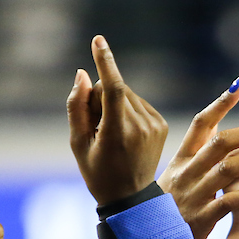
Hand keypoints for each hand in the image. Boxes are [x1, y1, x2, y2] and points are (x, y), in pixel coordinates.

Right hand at [66, 35, 168, 204]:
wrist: (131, 198)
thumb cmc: (97, 173)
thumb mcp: (77, 144)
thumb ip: (76, 106)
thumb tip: (82, 73)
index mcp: (117, 133)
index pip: (112, 88)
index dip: (104, 62)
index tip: (98, 40)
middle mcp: (140, 126)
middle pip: (114, 88)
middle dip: (99, 98)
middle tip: (94, 127)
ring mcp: (155, 125)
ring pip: (126, 94)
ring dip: (113, 105)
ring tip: (110, 135)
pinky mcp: (162, 124)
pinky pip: (138, 103)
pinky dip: (126, 111)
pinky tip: (124, 133)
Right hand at [158, 78, 238, 238]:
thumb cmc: (165, 209)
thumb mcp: (174, 177)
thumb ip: (194, 154)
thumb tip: (215, 123)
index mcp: (180, 160)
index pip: (199, 125)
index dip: (219, 104)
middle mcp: (185, 173)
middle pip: (220, 143)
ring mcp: (192, 195)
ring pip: (228, 168)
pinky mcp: (199, 218)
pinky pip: (228, 201)